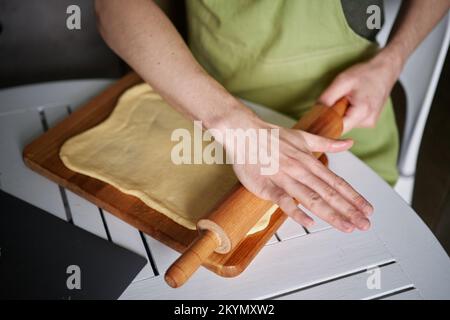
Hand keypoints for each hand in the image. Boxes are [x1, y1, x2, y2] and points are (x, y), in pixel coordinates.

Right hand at [212, 108, 372, 232]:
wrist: (244, 132)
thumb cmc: (270, 136)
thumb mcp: (303, 136)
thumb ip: (327, 143)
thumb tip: (349, 142)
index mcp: (310, 161)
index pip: (337, 182)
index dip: (354, 197)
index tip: (367, 209)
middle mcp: (301, 171)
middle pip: (329, 193)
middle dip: (349, 210)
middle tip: (364, 224)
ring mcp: (285, 178)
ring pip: (312, 198)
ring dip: (331, 214)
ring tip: (347, 227)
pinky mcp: (268, 186)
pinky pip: (284, 201)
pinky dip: (296, 212)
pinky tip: (309, 222)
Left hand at [320, 50, 402, 132]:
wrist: (386, 69)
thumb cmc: (366, 73)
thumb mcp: (342, 81)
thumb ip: (327, 98)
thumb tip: (314, 112)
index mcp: (362, 113)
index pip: (337, 130)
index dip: (324, 126)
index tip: (315, 122)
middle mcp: (368, 121)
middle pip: (341, 127)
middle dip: (332, 117)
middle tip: (332, 101)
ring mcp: (370, 122)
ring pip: (346, 124)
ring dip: (341, 113)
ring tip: (345, 98)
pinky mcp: (370, 120)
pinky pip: (352, 120)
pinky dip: (347, 112)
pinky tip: (351, 101)